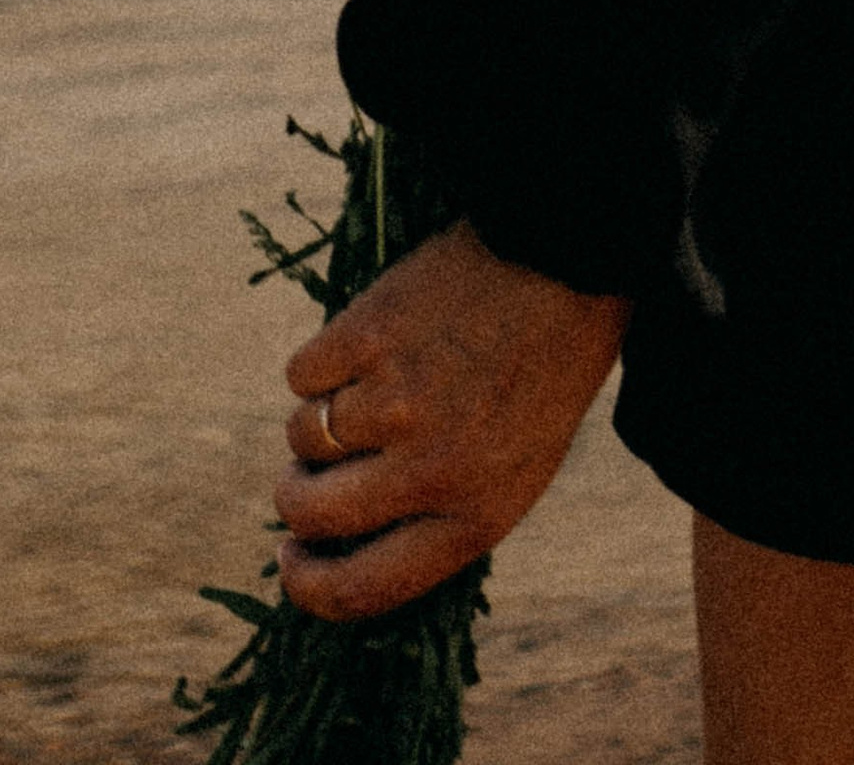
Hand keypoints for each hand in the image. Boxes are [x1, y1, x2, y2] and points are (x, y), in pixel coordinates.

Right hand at [273, 221, 628, 620]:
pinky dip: (320, 362)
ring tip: (366, 385)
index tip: (290, 561)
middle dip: (293, 495)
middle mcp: (429, 473)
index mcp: (473, 519)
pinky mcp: (366, 338)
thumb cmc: (541, 373)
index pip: (363, 588)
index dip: (310, 585)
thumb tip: (347, 541)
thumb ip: (441, 513)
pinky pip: (302, 374)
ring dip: (317, 417)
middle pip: (312, 512)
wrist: (563, 264)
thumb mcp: (515, 470)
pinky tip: (365, 344)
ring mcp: (394, 404)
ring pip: (302, 435)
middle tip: (301, 473)